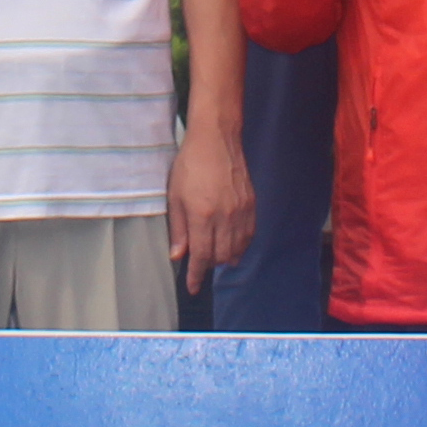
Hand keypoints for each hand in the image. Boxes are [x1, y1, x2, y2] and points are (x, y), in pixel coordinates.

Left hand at [167, 123, 254, 293]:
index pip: (201, 256)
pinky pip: (249, 235)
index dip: (196, 275)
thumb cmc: (190, 165)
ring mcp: (241, 212)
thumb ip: (178, 229)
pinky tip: (233, 244)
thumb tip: (178, 256)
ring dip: (225, 257)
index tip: (192, 287)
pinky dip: (240, 245)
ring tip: (215, 254)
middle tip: (200, 263)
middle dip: (209, 265)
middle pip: (220, 257)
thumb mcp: (175, 196)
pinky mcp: (251, 205)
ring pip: (237, 249)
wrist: (216, 139)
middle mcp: (224, 218)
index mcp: (202, 216)